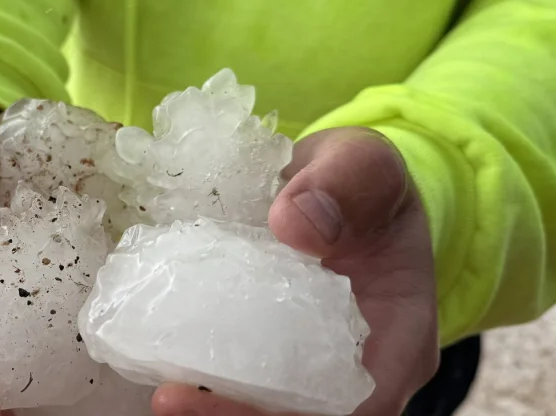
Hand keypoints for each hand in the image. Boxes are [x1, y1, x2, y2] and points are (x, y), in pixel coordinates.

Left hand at [152, 127, 439, 415]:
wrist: (343, 184)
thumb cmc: (364, 180)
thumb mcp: (363, 164)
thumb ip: (343, 184)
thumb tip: (295, 225)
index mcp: (400, 336)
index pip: (361, 403)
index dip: (294, 413)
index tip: (227, 394)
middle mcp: (360, 366)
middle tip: (169, 396)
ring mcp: (312, 362)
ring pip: (271, 404)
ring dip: (213, 405)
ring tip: (159, 386)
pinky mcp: (270, 348)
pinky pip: (240, 374)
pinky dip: (202, 371)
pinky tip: (155, 354)